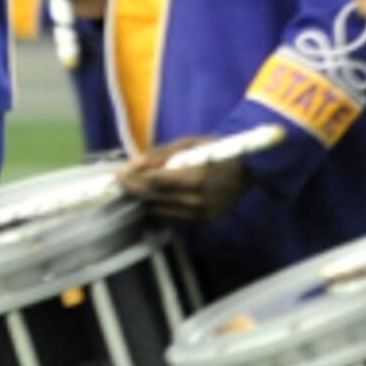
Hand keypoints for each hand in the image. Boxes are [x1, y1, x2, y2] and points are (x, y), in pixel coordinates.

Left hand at [122, 135, 256, 224]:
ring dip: (145, 202)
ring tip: (139, 191)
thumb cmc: (218, 150)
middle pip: (152, 200)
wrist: (251, 169)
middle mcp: (197, 200)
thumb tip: (130, 167)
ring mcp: (201, 214)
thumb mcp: (188, 143)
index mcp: (195, 177)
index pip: (152, 183)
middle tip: (123, 183)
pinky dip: (160, 210)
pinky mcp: (204, 222)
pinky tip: (157, 200)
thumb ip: (158, 156)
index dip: (130, 181)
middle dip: (135, 191)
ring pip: (159, 213)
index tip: (115, 177)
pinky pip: (172, 219)